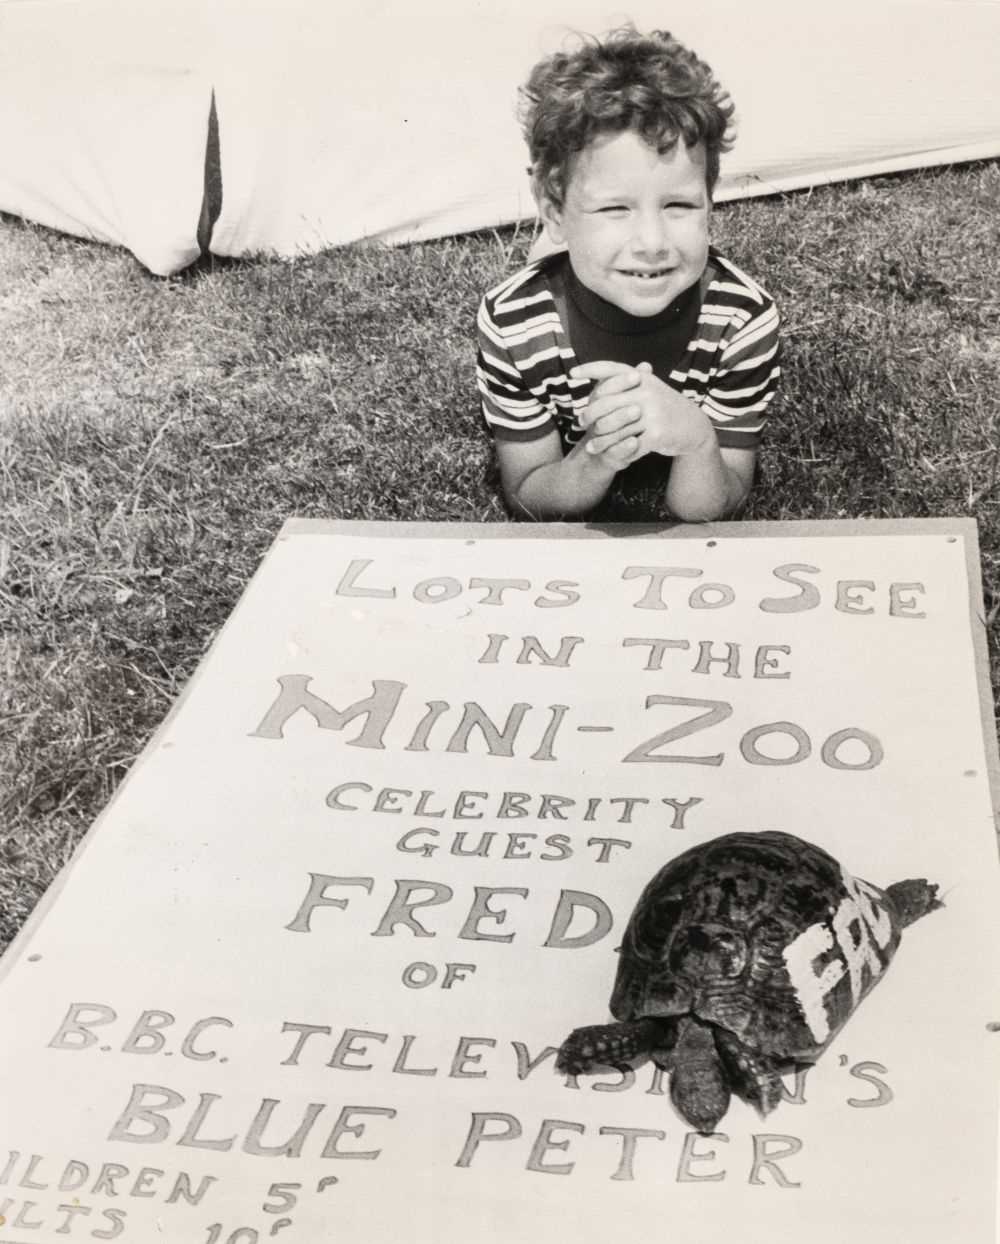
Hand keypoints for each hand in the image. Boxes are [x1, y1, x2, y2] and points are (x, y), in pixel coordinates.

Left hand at [573, 360, 714, 460]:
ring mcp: (653, 413)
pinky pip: (627, 444)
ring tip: (589, 446)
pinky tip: (602, 453)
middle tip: (581, 423)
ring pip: (614, 427)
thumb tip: (598, 381)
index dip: (590, 369)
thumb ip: (626, 385)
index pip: (612, 369)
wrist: (694, 427)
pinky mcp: (657, 434)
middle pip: (605, 403)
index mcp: (642, 378)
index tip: (572, 374)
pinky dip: (613, 450)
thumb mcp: (650, 390)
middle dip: (589, 414)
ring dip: (599, 439)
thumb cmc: (665, 408)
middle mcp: (647, 392)